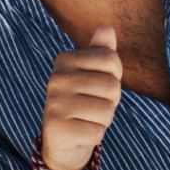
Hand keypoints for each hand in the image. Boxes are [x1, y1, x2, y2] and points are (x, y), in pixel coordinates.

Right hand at [40, 25, 121, 169]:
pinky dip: (94, 136)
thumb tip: (107, 28)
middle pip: (112, 86)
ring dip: (103, 120)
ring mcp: (54, 103)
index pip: (111, 60)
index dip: (115, 77)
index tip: (98, 87)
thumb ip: (101, 52)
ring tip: (86, 119)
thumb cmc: (83, 103)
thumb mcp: (94, 75)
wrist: (61, 141)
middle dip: (110, 102)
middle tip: (92, 107)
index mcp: (65, 60)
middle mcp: (56, 79)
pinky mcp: (56, 128)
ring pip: (107, 111)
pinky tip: (80, 133)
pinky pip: (97, 132)